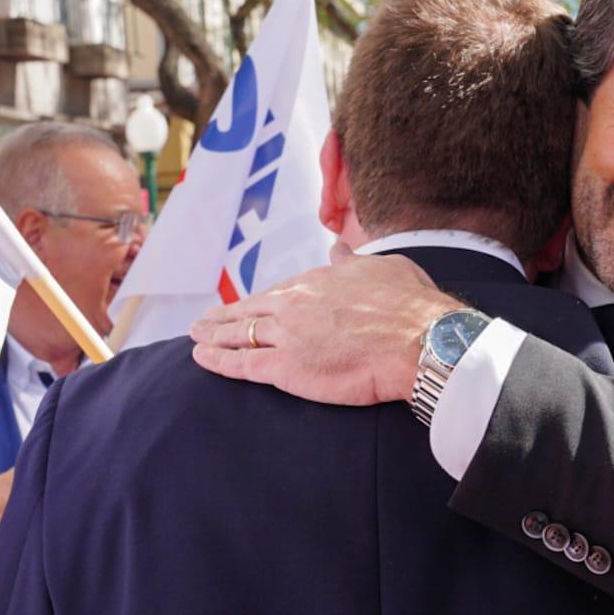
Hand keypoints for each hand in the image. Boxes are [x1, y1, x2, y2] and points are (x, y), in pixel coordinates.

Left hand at [189, 244, 457, 405]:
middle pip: (250, 309)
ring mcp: (287, 335)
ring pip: (239, 333)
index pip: (280, 291)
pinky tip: (202, 359)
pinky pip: (242, 364)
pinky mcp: (285, 367)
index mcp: (317, 280)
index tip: (251, 305)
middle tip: (204, 321)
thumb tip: (339, 246)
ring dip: (214, 335)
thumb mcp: (383, 267)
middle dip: (224, 316)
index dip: (263, 301)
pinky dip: (219, 361)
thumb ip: (354, 260)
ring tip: (196, 337)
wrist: (417, 341)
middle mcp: (295, 303)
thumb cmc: (410, 306)